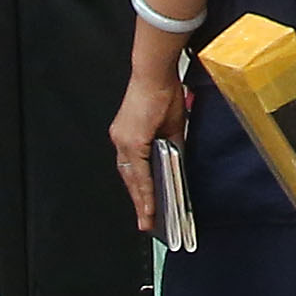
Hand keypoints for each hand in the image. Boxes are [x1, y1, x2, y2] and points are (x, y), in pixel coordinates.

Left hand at [110, 67, 186, 232]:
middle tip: (146, 222)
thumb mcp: (170, 125)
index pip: (133, 169)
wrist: (155, 74)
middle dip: (138, 202)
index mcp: (128, 136)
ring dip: (141, 200)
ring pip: (132, 178)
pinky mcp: (131, 140)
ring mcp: (123, 141)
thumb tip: (175, 163)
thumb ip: (170, 145)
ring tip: (149, 218)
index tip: (144, 207)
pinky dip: (145, 188)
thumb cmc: (163, 92)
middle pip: (130, 178)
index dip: (138, 190)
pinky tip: (151, 202)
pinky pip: (139, 171)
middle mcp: (121, 140)